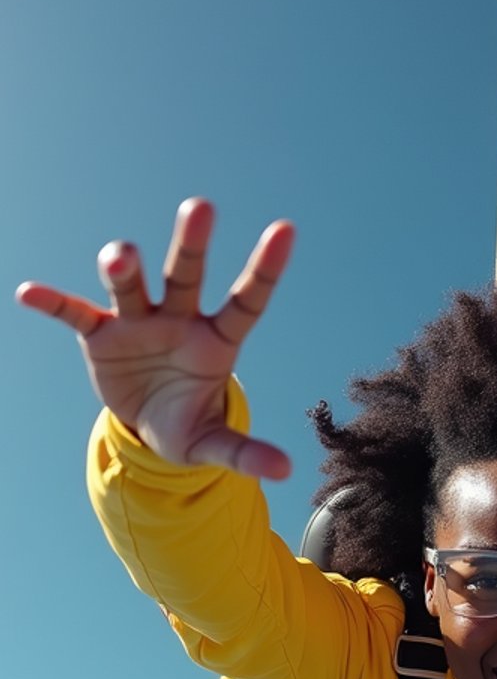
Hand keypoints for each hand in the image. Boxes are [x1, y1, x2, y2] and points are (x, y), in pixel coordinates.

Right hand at [17, 197, 293, 479]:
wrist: (147, 428)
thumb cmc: (189, 423)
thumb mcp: (213, 444)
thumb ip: (244, 452)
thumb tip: (285, 470)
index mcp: (217, 341)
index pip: (246, 302)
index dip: (264, 269)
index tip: (286, 230)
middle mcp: (179, 320)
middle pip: (186, 276)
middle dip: (191, 244)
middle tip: (200, 207)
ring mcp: (139, 323)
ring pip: (132, 286)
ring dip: (124, 269)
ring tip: (119, 258)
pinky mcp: (100, 335)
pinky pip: (75, 313)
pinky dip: (53, 303)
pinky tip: (30, 293)